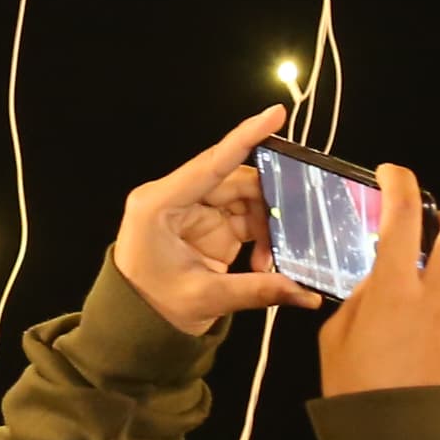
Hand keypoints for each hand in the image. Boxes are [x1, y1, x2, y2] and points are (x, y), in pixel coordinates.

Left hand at [114, 105, 325, 334]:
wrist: (135, 325)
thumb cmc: (151, 307)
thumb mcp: (204, 299)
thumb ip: (256, 291)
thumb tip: (305, 292)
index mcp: (159, 204)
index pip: (211, 163)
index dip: (245, 137)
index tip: (275, 113)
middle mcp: (177, 198)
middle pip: (237, 182)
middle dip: (270, 206)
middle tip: (294, 231)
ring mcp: (194, 210)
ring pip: (247, 200)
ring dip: (267, 227)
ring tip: (269, 263)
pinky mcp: (208, 224)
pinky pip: (246, 218)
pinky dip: (262, 238)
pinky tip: (263, 265)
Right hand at [316, 167, 439, 395]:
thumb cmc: (353, 390)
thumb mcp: (336, 337)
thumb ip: (362, 299)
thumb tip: (380, 280)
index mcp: (394, 289)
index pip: (403, 215)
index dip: (400, 184)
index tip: (393, 174)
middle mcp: (439, 297)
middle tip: (431, 232)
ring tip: (425, 305)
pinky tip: (431, 349)